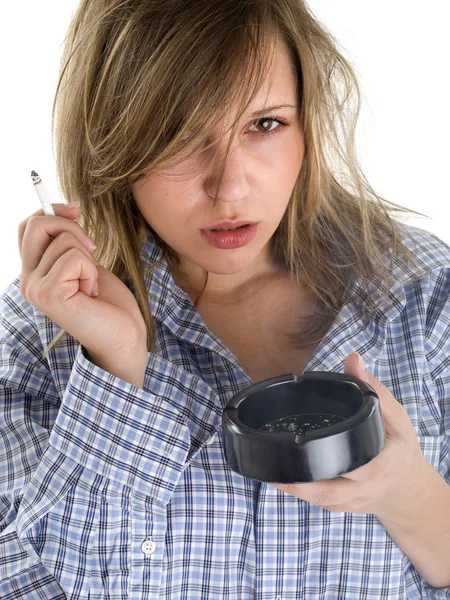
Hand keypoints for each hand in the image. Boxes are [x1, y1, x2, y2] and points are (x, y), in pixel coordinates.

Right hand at [18, 203, 147, 365]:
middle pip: (37, 224)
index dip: (53, 211)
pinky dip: (91, 271)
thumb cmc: (109, 303)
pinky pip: (74, 258)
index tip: (77, 210)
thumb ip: (68, 242)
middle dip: (72, 227)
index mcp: (33, 272)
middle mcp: (27, 281)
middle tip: (92, 251)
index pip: (27, 226)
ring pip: (64, 241)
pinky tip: (91, 293)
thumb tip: (68, 208)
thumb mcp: (85, 263)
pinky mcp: (50, 295)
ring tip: (91, 285)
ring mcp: (35, 289)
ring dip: (88, 259)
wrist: (123, 336)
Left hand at [269, 352, 429, 519]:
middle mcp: (366, 489)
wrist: (406, 487)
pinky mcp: (340, 507)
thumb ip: (373, 388)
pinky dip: (298, 492)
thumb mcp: (396, 416)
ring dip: (292, 488)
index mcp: (383, 466)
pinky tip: (278, 476)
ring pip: (319, 500)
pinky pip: (316, 502)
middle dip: (300, 482)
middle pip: (330, 491)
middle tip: (273, 463)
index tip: (309, 446)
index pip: (360, 467)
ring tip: (267, 469)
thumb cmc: (399, 448)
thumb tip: (352, 360)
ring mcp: (351, 502)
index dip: (336, 460)